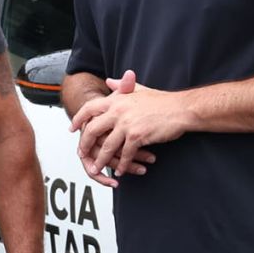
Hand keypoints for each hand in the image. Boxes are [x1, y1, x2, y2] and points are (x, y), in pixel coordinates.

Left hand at [70, 70, 165, 187]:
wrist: (180, 109)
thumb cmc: (162, 100)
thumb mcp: (139, 89)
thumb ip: (122, 86)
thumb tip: (109, 81)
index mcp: (117, 100)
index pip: (90, 108)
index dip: (79, 119)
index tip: (73, 128)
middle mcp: (118, 111)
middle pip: (93, 130)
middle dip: (85, 144)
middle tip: (82, 153)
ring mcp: (127, 124)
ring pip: (107, 146)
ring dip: (101, 160)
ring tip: (97, 168)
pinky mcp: (137, 136)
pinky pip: (125, 154)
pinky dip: (122, 165)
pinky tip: (120, 171)